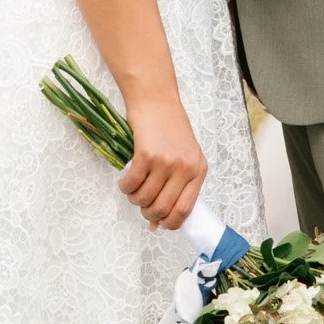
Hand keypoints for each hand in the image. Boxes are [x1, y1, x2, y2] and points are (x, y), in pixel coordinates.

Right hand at [118, 89, 206, 231]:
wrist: (156, 100)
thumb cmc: (169, 129)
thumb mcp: (184, 156)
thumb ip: (177, 187)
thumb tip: (159, 223)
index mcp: (198, 171)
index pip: (185, 210)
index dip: (169, 223)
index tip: (159, 223)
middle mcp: (185, 168)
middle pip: (162, 209)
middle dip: (147, 213)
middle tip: (141, 205)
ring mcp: (166, 162)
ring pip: (144, 199)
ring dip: (134, 199)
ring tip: (133, 189)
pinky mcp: (146, 155)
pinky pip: (131, 184)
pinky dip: (125, 187)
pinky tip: (126, 180)